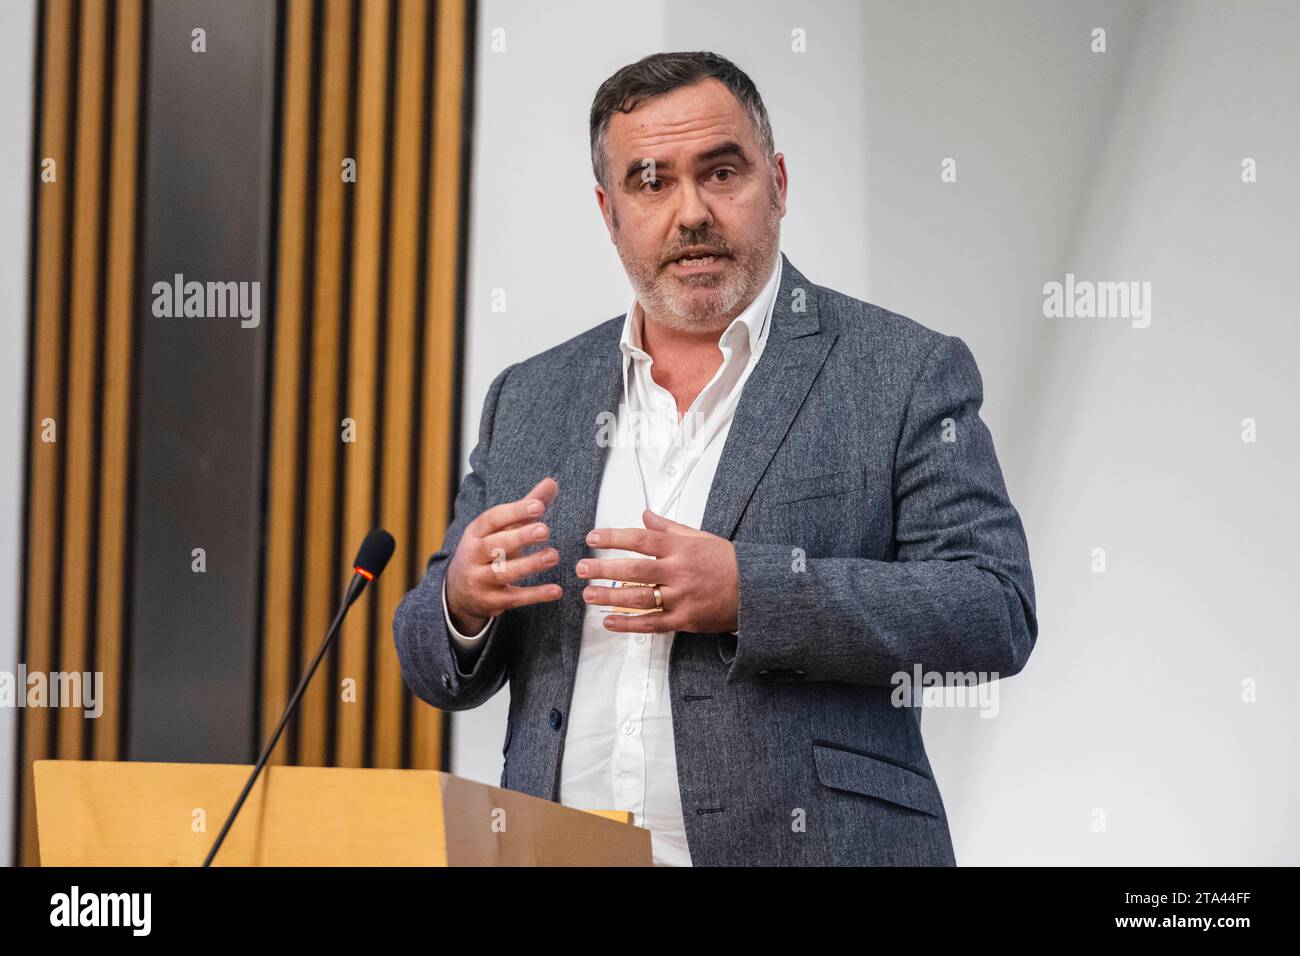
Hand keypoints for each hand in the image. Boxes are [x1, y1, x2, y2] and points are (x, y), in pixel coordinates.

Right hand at [445, 477, 562, 632]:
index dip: (515, 512)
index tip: (538, 506)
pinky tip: (556, 590)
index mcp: (475, 533)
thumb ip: (526, 508)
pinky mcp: (490, 602)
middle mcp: (473, 555)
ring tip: (553, 556)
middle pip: (495, 545)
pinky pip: (514, 598)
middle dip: (520, 537)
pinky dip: (535, 595)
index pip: (492, 519)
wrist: (458, 592)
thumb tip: (552, 482)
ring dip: (529, 565)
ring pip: (503, 572)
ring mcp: (479, 580)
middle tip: (545, 530)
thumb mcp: (500, 529)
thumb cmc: (487, 552)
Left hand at [577, 509, 738, 633]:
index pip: (641, 539)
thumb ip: (668, 527)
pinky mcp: (685, 620)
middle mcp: (679, 572)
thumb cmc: (725, 562)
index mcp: (681, 548)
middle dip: (604, 568)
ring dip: (611, 597)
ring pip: (639, 598)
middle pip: (634, 569)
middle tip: (581, 568)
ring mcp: (681, 598)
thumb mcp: (698, 537)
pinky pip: (652, 623)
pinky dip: (629, 624)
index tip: (592, 538)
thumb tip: (645, 513)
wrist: (754, 590)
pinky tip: (610, 622)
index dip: (614, 537)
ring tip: (589, 595)